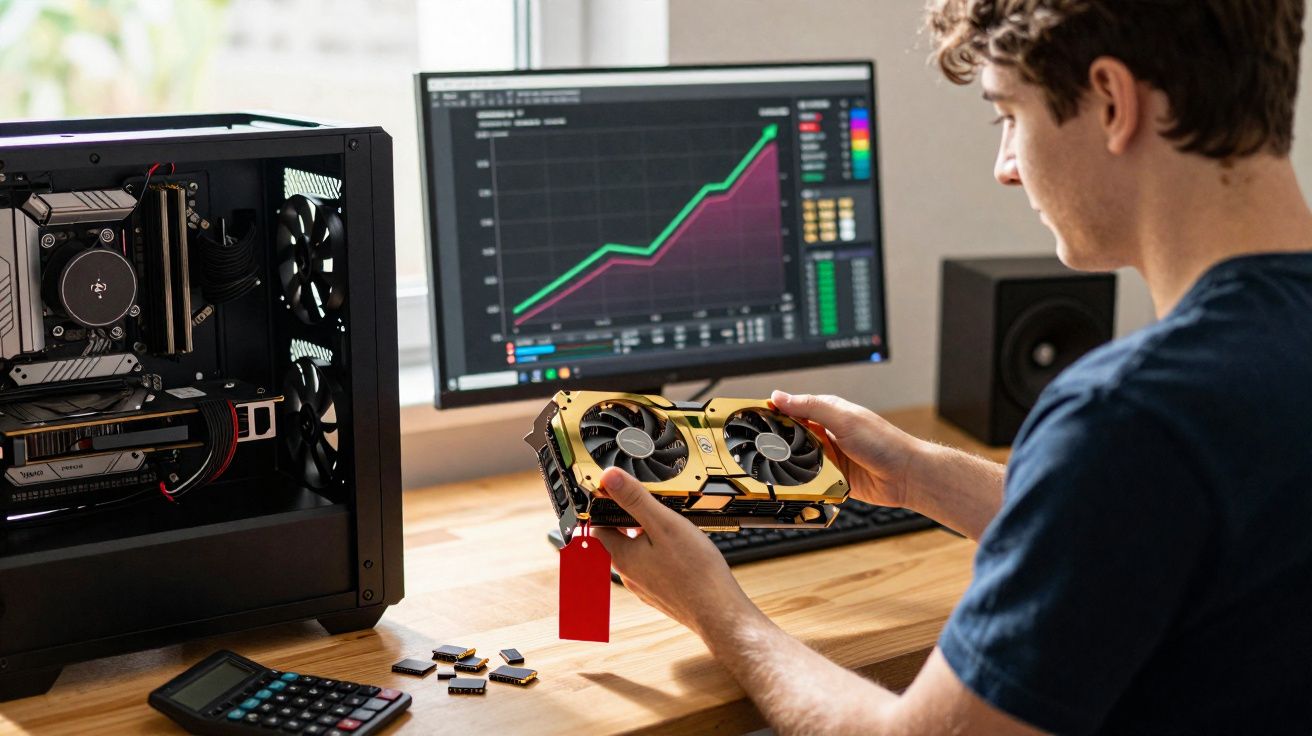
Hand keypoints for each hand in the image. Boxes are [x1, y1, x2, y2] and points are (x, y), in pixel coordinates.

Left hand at [591, 466, 765, 639]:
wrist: (719, 611)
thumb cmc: (695, 571)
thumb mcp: (664, 524)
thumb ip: (635, 499)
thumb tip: (608, 478)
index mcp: (623, 556)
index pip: (599, 526)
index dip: (605, 506)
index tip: (617, 492)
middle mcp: (629, 575)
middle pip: (619, 539)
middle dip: (631, 520)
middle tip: (651, 505)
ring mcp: (645, 587)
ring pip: (638, 554)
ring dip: (647, 538)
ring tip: (670, 526)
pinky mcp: (661, 595)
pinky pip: (653, 569)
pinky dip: (661, 556)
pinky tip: (681, 552)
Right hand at [770, 390, 923, 508]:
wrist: (907, 476)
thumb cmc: (884, 443)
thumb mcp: (843, 418)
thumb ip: (811, 407)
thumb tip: (779, 396)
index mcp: (828, 412)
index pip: (792, 408)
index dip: (772, 412)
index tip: (750, 418)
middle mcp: (827, 433)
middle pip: (790, 436)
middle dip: (776, 441)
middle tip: (757, 447)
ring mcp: (829, 456)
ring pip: (798, 459)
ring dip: (790, 463)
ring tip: (774, 467)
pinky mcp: (832, 477)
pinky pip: (810, 478)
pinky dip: (803, 480)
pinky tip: (795, 482)